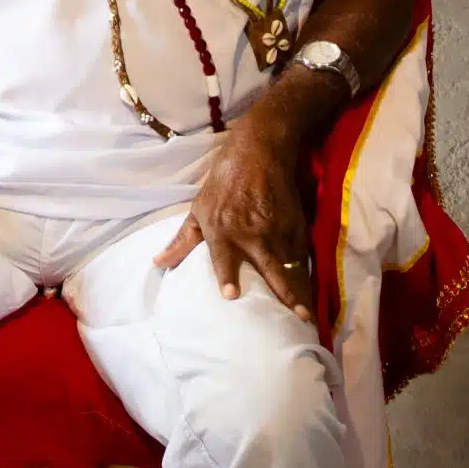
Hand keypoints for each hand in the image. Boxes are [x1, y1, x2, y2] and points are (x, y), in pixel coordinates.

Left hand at [156, 121, 312, 318]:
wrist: (258, 152)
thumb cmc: (223, 183)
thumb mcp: (198, 208)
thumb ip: (182, 240)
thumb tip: (158, 263)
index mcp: (222, 229)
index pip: (224, 257)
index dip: (227, 275)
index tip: (231, 295)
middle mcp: (251, 232)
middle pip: (270, 267)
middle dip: (284, 292)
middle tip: (296, 316)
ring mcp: (276, 229)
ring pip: (290, 265)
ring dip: (300, 290)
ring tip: (306, 314)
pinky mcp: (296, 223)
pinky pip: (301, 254)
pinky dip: (306, 273)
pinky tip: (310, 291)